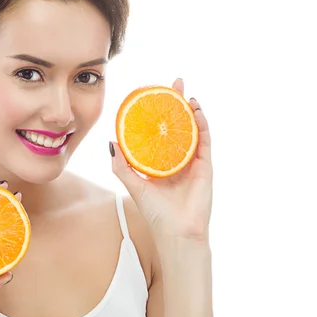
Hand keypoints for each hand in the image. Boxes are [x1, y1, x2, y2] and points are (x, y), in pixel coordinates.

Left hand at [110, 78, 212, 245]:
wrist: (176, 232)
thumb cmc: (156, 213)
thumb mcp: (134, 185)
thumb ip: (122, 166)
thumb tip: (111, 142)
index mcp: (161, 162)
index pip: (160, 131)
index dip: (158, 113)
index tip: (152, 96)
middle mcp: (177, 159)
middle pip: (179, 124)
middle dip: (177, 103)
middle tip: (175, 83)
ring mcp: (192, 161)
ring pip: (193, 129)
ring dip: (191, 110)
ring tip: (185, 92)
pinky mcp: (205, 166)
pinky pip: (205, 140)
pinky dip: (202, 124)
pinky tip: (196, 110)